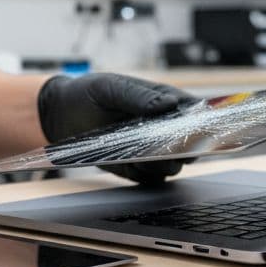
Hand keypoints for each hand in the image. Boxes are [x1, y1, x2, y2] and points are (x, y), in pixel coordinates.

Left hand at [38, 73, 193, 183]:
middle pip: (190, 144)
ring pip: (173, 165)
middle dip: (188, 147)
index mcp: (164, 103)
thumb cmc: (89, 94)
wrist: (60, 115)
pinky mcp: (136, 169)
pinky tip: (135, 164)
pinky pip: (151, 178)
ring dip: (165, 163)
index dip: (204, 119)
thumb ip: (139, 96)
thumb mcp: (111, 87)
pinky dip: (147, 175)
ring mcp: (150, 152)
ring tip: (149, 155)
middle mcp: (162, 130)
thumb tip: (170, 103)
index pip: (195, 112)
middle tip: (177, 146)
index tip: (203, 125)